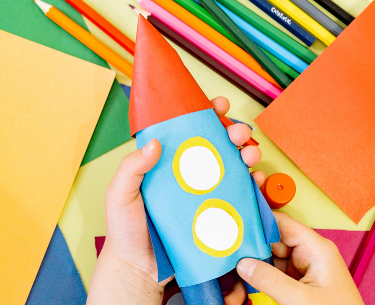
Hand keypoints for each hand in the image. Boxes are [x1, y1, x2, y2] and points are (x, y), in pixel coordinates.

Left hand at [87, 97, 261, 304]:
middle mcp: (186, 173)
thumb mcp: (120, 194)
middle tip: (238, 133)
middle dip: (233, 132)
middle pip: (216, 144)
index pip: (186, 130)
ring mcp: (203, 193)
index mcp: (164, 162)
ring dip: (246, 154)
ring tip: (249, 155)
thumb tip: (156, 143)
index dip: (204, 114)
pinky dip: (251, 184)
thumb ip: (132, 167)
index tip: (218, 104)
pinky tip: (254, 180)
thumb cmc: (125, 229)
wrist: (139, 269)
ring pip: (232, 165)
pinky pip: (238, 195)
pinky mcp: (215, 213)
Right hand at [234, 213, 363, 304]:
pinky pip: (274, 276)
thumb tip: (244, 264)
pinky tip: (244, 288)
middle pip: (271, 243)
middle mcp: (310, 255)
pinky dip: (259, 281)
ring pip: (269, 260)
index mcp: (316, 249)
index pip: (281, 224)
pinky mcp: (299, 284)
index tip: (233, 227)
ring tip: (234, 282)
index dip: (257, 223)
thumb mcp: (300, 299)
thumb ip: (270, 280)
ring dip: (252, 269)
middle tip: (228, 261)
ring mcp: (304, 270)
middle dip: (250, 252)